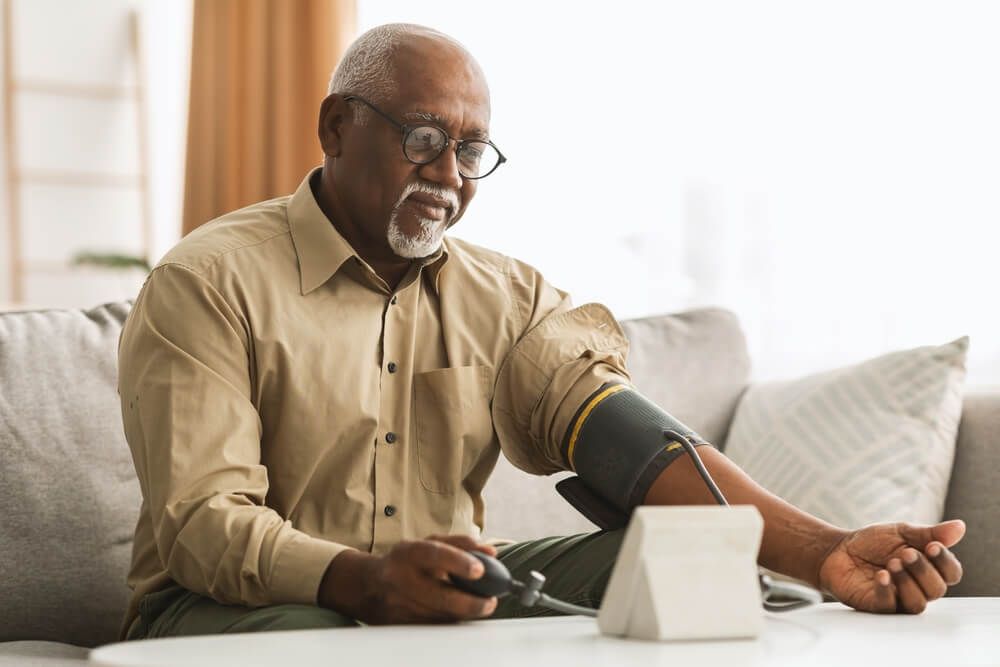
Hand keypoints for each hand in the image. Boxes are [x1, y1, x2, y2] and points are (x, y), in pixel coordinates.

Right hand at [322, 534, 498, 624]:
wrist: (367, 585)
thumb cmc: (405, 561)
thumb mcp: (428, 544)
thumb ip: (460, 544)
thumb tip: (490, 552)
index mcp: (408, 553)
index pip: (435, 555)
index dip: (458, 562)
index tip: (480, 570)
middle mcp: (400, 578)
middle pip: (440, 596)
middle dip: (470, 603)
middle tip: (490, 602)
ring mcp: (398, 605)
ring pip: (439, 616)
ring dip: (464, 614)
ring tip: (480, 607)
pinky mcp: (399, 625)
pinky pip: (432, 627)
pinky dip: (450, 622)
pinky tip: (460, 615)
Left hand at [817, 519, 964, 613]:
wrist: (837, 550)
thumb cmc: (872, 543)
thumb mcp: (900, 532)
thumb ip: (928, 533)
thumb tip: (959, 527)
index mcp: (928, 569)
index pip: (951, 573)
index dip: (945, 562)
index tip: (932, 546)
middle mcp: (917, 587)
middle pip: (937, 590)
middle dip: (923, 571)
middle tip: (905, 554)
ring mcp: (899, 599)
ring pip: (917, 603)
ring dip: (907, 582)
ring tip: (891, 563)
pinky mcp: (878, 606)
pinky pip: (890, 607)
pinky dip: (887, 590)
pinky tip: (880, 576)